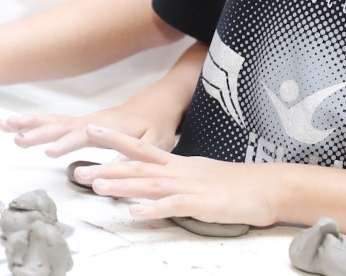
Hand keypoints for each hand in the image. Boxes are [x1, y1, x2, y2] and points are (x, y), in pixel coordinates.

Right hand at [0, 95, 181, 156]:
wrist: (155, 106)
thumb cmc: (156, 127)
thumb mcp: (152, 146)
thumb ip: (130, 159)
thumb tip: (106, 174)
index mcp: (108, 128)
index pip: (83, 135)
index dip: (66, 143)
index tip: (49, 151)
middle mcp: (91, 122)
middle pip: (60, 126)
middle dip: (37, 132)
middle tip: (16, 139)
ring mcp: (82, 121)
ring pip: (51, 121)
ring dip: (28, 123)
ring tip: (4, 125)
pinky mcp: (78, 124)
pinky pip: (52, 122)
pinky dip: (32, 122)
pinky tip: (14, 125)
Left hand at [72, 127, 280, 227]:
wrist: (267, 187)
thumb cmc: (234, 184)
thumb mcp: (199, 176)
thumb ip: (176, 177)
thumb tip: (156, 182)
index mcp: (177, 163)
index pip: (141, 148)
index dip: (115, 139)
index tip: (92, 130)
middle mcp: (178, 171)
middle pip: (137, 165)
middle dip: (107, 167)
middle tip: (78, 172)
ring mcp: (189, 186)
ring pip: (149, 184)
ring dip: (121, 185)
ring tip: (97, 188)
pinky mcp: (201, 204)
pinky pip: (173, 206)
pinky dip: (153, 210)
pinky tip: (136, 213)